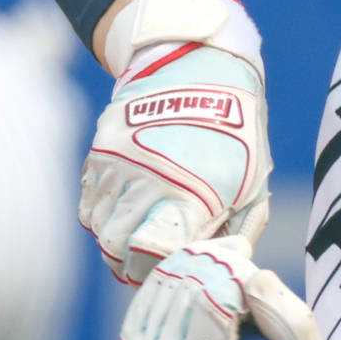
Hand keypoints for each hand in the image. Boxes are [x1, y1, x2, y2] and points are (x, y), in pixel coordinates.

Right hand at [81, 0, 271, 283]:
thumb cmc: (237, 133)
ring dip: (113, 238)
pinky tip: (123, 211)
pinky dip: (101, 213)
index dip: (154, 272)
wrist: (201, 67)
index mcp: (187, 193)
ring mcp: (117, 164)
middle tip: (148, 264)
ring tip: (136, 238)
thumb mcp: (252, 185)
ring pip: (96, 226)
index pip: (149, 257)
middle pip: (115, 248)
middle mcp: (144, 180)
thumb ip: (236, 232)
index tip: (166, 271)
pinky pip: (88, 199)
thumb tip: (218, 266)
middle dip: (129, 263)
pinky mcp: (100, 150)